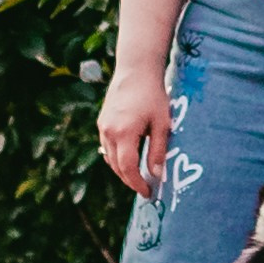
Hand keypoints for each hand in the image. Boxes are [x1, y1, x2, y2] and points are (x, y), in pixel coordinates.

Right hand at [99, 60, 171, 194]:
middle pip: (116, 166)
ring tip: (138, 175)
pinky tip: (129, 157)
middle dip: (130, 180)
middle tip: (145, 187)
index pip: (128, 168)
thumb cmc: (153, 95)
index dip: (137, 184)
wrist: (136, 70)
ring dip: (122, 169)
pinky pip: (107, 146)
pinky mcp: (102, 121)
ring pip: (110, 157)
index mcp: (124, 133)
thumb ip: (158, 151)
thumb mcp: (162, 123)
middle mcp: (109, 132)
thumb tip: (156, 175)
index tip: (148, 193)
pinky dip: (117, 156)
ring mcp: (103, 126)